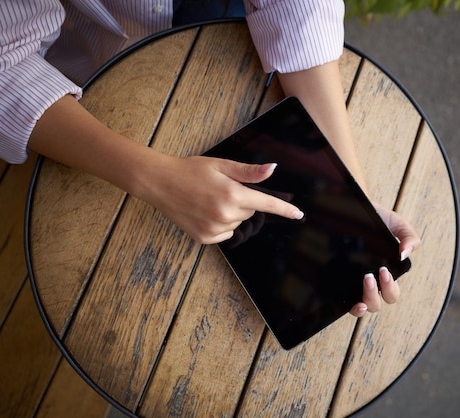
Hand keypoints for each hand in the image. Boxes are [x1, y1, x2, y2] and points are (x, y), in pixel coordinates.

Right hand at [141, 155, 303, 243]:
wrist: (160, 182)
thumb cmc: (190, 170)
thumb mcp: (221, 165)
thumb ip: (249, 172)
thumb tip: (272, 170)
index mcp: (232, 194)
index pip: (266, 204)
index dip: (284, 210)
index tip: (299, 215)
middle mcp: (225, 214)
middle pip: (250, 211)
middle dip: (242, 201)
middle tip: (222, 189)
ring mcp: (214, 229)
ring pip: (238, 223)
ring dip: (231, 213)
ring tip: (210, 200)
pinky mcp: (204, 238)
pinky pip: (225, 233)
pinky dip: (220, 224)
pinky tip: (204, 212)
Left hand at [349, 204, 420, 316]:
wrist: (348, 210)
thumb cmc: (374, 218)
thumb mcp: (394, 222)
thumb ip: (408, 235)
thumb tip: (405, 254)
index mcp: (386, 271)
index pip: (391, 290)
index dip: (390, 288)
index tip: (384, 271)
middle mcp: (371, 281)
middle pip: (379, 302)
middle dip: (378, 293)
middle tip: (371, 275)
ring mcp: (355, 284)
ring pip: (366, 306)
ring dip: (368, 299)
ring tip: (365, 279)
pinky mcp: (340, 284)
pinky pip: (348, 304)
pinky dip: (354, 309)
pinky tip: (354, 303)